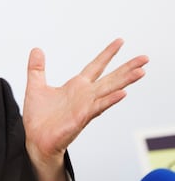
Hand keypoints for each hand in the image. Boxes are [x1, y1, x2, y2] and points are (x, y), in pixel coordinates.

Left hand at [22, 38, 148, 180]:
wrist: (36, 139)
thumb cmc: (39, 117)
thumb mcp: (35, 85)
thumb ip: (37, 68)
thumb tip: (36, 49)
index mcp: (76, 86)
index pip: (96, 66)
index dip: (107, 54)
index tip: (120, 41)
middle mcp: (85, 95)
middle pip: (110, 78)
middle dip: (127, 67)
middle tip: (145, 58)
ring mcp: (85, 106)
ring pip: (109, 91)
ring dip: (125, 81)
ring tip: (140, 71)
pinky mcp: (81, 118)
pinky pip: (98, 107)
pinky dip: (110, 100)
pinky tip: (122, 93)